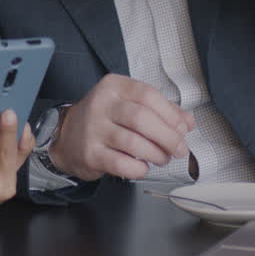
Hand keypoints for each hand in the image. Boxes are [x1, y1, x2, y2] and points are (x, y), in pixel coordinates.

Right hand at [49, 75, 193, 181]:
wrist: (66, 135)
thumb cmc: (105, 118)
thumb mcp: (129, 104)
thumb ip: (160, 110)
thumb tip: (187, 122)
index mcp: (114, 86)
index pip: (148, 95)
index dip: (170, 113)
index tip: (183, 128)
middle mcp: (101, 104)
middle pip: (141, 118)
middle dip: (168, 136)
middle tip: (179, 148)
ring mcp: (93, 129)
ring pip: (133, 143)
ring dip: (156, 154)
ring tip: (163, 158)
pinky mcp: (90, 153)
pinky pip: (121, 164)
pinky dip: (139, 168)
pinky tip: (143, 167)